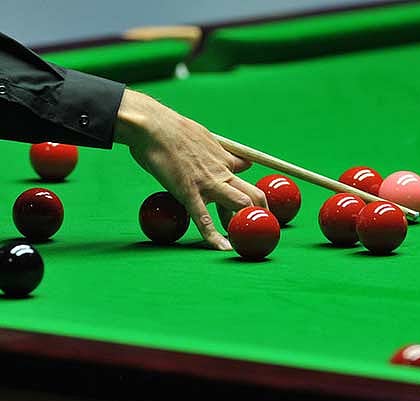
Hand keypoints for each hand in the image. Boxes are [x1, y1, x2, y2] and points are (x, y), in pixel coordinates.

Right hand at [114, 89, 266, 249]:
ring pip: (240, 204)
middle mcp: (222, 171)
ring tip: (241, 240)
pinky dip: (214, 236)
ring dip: (244, 223)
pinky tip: (222, 247)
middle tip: (255, 229)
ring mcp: (208, 183)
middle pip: (254, 194)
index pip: (248, 175)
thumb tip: (242, 161)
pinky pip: (204, 218)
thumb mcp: (206, 138)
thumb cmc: (172, 130)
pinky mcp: (189, 192)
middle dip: (260, 214)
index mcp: (225, 158)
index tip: (250, 206)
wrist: (152, 127)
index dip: (250, 193)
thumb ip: (222, 153)